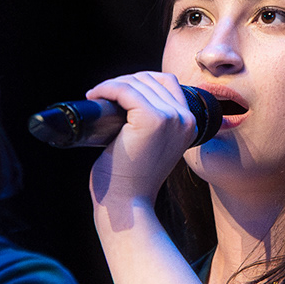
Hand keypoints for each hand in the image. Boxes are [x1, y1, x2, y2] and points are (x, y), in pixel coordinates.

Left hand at [86, 72, 201, 222]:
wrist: (127, 204)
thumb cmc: (131, 179)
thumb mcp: (151, 146)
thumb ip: (152, 123)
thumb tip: (127, 96)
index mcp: (190, 125)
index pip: (167, 82)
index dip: (140, 81)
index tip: (117, 93)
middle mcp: (185, 119)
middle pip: (151, 79)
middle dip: (124, 82)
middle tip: (102, 96)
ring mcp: (170, 118)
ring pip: (137, 82)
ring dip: (112, 84)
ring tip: (96, 96)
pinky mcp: (151, 119)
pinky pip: (125, 90)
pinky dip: (106, 88)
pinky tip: (94, 95)